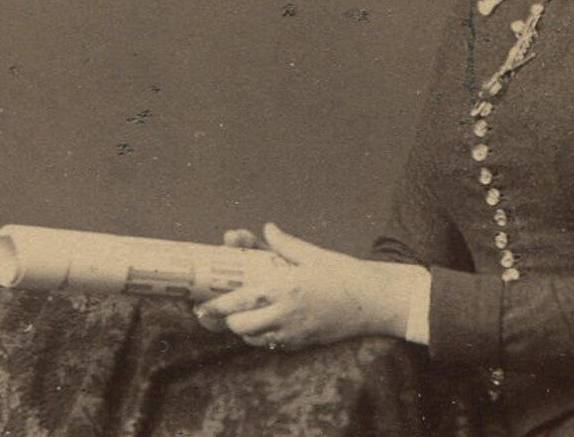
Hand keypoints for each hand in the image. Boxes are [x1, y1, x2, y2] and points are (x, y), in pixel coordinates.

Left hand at [194, 223, 423, 350]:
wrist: (372, 302)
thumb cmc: (344, 274)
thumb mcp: (313, 255)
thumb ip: (285, 244)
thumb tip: (267, 229)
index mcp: (284, 286)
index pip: (239, 300)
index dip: (216, 305)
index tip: (201, 306)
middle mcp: (285, 312)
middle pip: (240, 325)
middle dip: (225, 319)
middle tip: (217, 311)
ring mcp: (293, 331)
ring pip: (253, 338)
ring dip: (243, 328)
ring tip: (242, 315)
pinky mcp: (302, 343)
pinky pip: (272, 344)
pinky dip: (263, 336)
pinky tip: (265, 323)